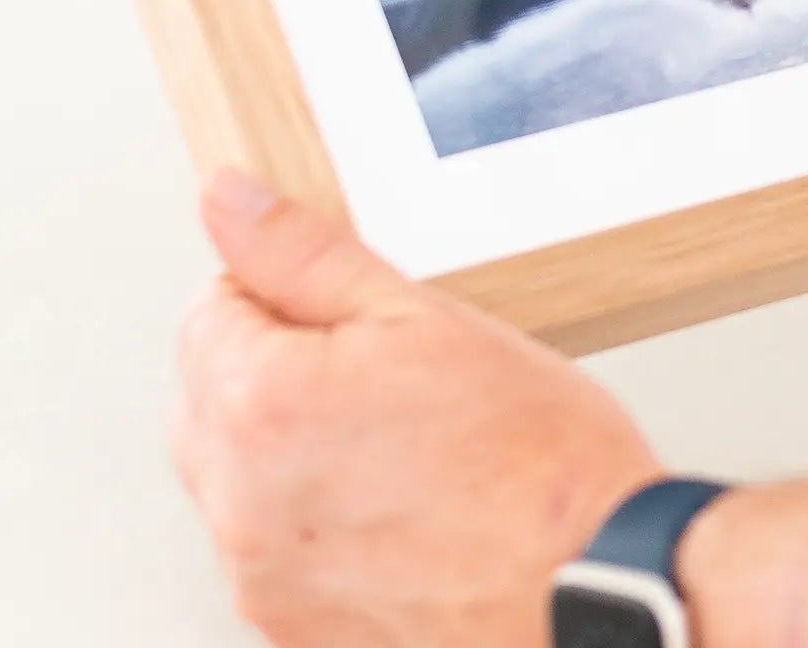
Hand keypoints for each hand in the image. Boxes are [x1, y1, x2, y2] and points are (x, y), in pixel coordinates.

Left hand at [172, 169, 658, 645]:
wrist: (595, 584)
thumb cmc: (537, 463)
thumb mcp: (425, 316)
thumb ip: (307, 255)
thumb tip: (230, 203)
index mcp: (260, 404)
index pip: (211, 309)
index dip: (291, 296)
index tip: (356, 319)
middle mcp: (240, 501)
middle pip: (211, 396)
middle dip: (279, 372)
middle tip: (388, 377)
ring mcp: (263, 576)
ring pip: (242, 479)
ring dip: (298, 451)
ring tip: (407, 449)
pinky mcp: (294, 628)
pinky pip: (277, 551)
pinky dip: (322, 523)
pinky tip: (404, 509)